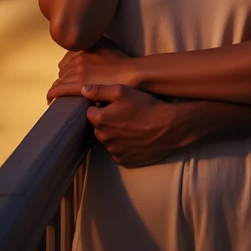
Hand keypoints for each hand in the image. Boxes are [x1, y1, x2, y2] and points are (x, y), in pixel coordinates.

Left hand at [47, 39, 135, 101]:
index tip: (70, 76)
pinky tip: (52, 100)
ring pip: (60, 81)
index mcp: (83, 48)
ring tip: (62, 96)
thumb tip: (89, 44)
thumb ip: (96, 43)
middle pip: (63, 72)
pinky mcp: (77, 85)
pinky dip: (53, 95)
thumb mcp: (108, 45)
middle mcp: (78, 58)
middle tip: (68, 88)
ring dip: (60, 88)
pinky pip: (58, 90)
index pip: (67, 60)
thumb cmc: (123, 63)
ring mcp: (77, 71)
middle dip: (65, 80)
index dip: (68, 70)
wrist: (130, 74)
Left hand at [80, 84, 200, 166]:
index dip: (100, 107)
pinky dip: (124, 147)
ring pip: (109, 141)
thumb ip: (100, 90)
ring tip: (132, 126)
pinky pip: (118, 153)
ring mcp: (114, 152)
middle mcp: (103, 139)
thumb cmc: (145, 105)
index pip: (90, 112)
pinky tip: (135, 138)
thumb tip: (82, 90)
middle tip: (124, 114)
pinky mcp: (125, 161)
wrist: (169, 126)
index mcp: (100, 120)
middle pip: (99, 128)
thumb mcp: (123, 91)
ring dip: (115, 134)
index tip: (113, 104)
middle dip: (107, 121)